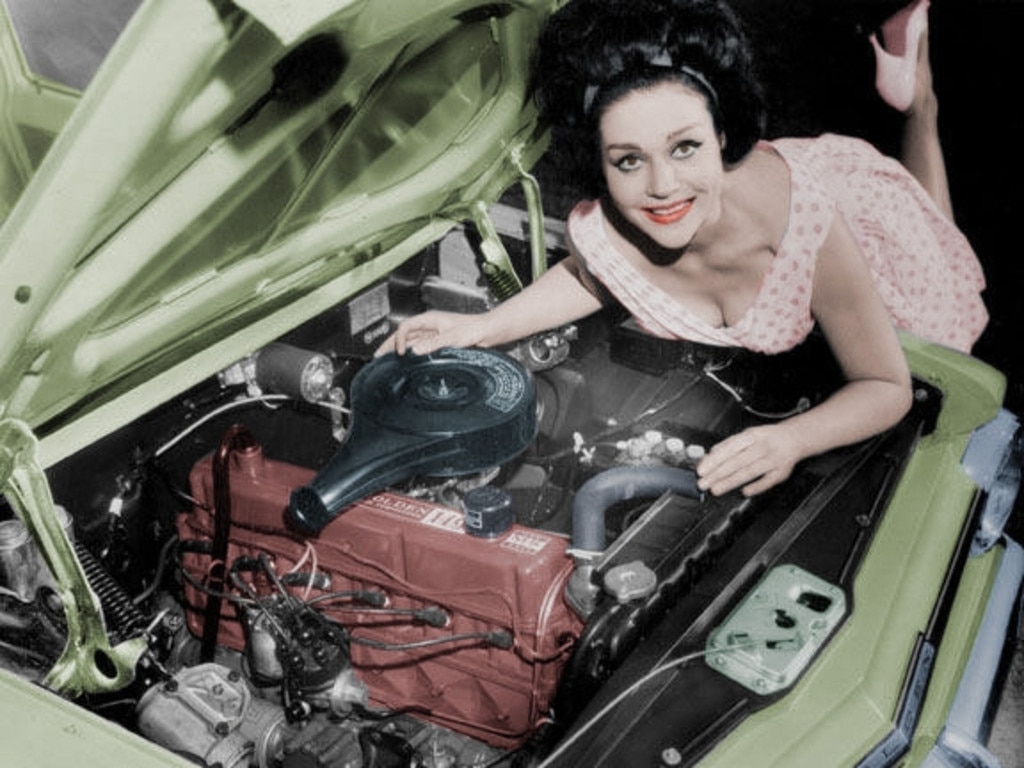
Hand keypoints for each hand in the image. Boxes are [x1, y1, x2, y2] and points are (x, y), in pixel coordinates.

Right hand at [375, 311, 489, 356]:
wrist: (489, 332)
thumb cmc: (475, 328)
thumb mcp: (453, 337)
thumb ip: (434, 344)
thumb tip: (415, 350)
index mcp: (430, 320)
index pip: (406, 327)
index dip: (398, 339)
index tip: (399, 352)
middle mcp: (430, 327)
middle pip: (404, 335)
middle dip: (389, 344)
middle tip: (377, 357)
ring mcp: (433, 336)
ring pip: (410, 342)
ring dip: (399, 351)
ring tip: (387, 361)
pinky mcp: (439, 344)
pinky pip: (420, 349)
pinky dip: (411, 355)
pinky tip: (407, 363)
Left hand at [696, 423, 806, 496]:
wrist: (795, 437)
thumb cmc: (767, 437)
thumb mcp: (747, 434)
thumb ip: (728, 444)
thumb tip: (710, 454)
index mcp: (752, 436)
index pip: (730, 448)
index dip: (714, 460)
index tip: (702, 470)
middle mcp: (762, 447)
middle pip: (737, 462)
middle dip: (718, 474)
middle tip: (703, 483)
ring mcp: (773, 460)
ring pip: (750, 472)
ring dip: (731, 481)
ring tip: (716, 489)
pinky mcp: (781, 472)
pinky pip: (768, 481)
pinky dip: (757, 486)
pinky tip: (744, 492)